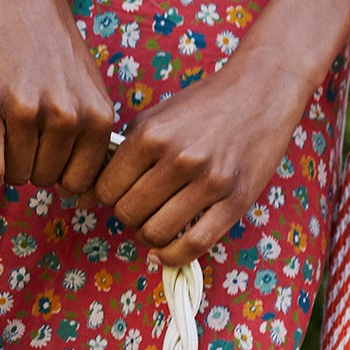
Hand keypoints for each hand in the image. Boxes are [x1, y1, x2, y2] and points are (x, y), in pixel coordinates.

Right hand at [0, 0, 114, 194]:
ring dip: (5, 161)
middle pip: (43, 180)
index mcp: (98, 117)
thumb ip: (87, 135)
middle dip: (29, 163)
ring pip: (15, 176)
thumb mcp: (87, 89)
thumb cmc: (51, 43)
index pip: (78, 183)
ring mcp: (28, 111)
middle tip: (20, 131)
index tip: (45, 154)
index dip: (58, 173)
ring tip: (3, 127)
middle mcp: (68, 117)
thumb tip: (74, 192)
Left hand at [95, 47, 308, 265]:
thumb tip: (89, 196)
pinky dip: (173, 256)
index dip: (108, 198)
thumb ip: (124, 153)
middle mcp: (178, 158)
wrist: (260, 93)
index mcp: (150, 135)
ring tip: (156, 224)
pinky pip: (194, 245)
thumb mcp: (155, 118)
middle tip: (142, 208)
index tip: (120, 196)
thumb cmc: (204, 107)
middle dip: (129, 217)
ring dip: (149, 237)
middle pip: (128, 214)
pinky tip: (166, 251)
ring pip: (156, 233)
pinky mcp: (235, 201)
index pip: (106, 190)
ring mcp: (209, 182)